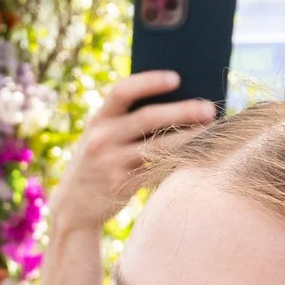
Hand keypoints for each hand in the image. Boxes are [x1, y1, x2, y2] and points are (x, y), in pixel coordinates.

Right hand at [44, 71, 217, 236]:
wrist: (73, 206)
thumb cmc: (98, 163)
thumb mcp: (100, 137)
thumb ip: (124, 121)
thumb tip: (175, 102)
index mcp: (98, 120)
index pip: (122, 91)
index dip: (149, 82)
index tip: (176, 78)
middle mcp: (102, 139)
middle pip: (148, 118)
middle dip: (182, 111)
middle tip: (209, 109)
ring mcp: (110, 163)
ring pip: (157, 147)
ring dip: (188, 137)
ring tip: (211, 130)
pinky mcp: (120, 186)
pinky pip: (156, 172)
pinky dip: (178, 163)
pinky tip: (197, 157)